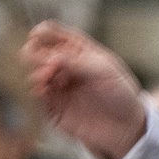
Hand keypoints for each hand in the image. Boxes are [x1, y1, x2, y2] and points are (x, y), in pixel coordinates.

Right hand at [22, 21, 146, 158]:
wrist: (126, 126)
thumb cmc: (121, 94)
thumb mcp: (104, 72)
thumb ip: (77, 63)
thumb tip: (51, 56)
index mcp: (79, 52)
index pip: (56, 36)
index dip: (43, 32)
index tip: (37, 33)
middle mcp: (66, 68)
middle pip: (41, 54)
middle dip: (34, 52)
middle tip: (32, 54)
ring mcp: (59, 88)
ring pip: (37, 76)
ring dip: (37, 73)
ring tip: (45, 76)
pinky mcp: (54, 109)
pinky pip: (39, 98)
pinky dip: (37, 92)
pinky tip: (41, 90)